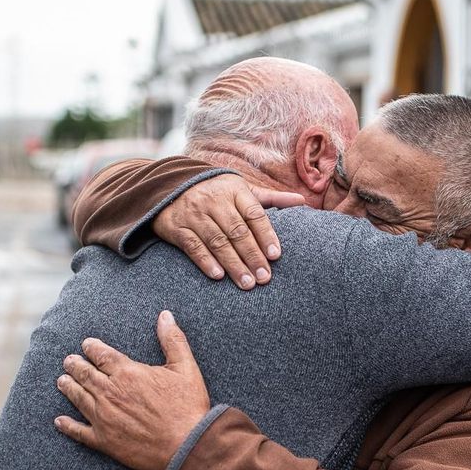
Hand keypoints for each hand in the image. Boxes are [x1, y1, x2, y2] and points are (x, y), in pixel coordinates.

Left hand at [54, 311, 211, 469]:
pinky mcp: (104, 441)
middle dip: (75, 365)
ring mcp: (104, 418)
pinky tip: (59, 421)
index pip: (102, 355)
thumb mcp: (186, 368)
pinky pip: (79, 432)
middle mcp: (110, 393)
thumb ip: (173, 340)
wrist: (187, 446)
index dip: (92, 348)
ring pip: (79, 398)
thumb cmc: (188, 407)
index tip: (86, 345)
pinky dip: (67, 426)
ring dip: (69, 387)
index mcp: (127, 373)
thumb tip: (165, 315)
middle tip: (68, 361)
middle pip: (85, 375)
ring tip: (62, 381)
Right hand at [154, 174, 304, 289]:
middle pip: (237, 231)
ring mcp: (194, 214)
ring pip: (217, 241)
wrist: (169, 185)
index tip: (276, 256)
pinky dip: (205, 261)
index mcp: (234, 190)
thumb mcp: (241, 189)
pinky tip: (218, 276)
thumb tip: (301, 201)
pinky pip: (192, 245)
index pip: (254, 214)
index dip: (266, 235)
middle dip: (252, 255)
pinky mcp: (176, 227)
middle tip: (264, 278)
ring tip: (246, 283)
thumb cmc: (216, 191)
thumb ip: (270, 198)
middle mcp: (214, 201)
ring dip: (233, 264)